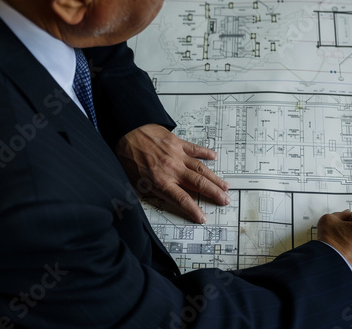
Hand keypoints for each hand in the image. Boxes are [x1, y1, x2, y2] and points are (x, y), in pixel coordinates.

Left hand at [115, 124, 229, 223]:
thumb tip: (164, 200)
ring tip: (225, 186)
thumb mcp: (136, 183)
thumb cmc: (128, 158)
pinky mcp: (177, 143)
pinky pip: (195, 149)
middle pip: (198, 184)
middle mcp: (172, 170)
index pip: (182, 200)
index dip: (194, 210)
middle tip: (225, 200)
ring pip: (201, 168)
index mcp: (161, 182)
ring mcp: (176, 155)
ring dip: (214, 178)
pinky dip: (206, 152)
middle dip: (214, 194)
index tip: (203, 217)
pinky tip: (214, 156)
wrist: (126, 133)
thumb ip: (152, 192)